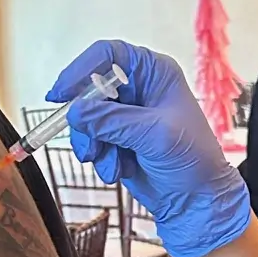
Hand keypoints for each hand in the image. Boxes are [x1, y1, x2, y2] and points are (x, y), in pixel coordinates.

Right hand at [46, 40, 251, 256]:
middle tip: (89, 146)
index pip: (108, 55)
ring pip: (84, 118)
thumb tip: (75, 112)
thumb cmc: (192, 159)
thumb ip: (113, 121)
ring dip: (92, 144)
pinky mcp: (115, 139)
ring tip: (111, 164)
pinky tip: (120, 170)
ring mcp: (124, 115)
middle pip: (89, 89)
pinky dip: (100, 158)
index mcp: (153, 73)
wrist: (196, 201)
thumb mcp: (155, 135)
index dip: (81, 70)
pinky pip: (90, 141)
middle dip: (85, 120)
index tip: (61, 95)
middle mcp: (136, 88)